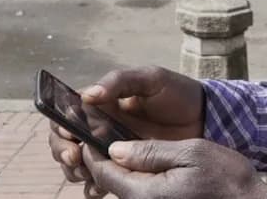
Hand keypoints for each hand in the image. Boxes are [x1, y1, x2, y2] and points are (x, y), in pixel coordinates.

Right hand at [49, 67, 205, 196]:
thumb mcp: (151, 78)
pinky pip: (101, 181)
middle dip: (63, 151)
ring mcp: (112, 149)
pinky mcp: (127, 168)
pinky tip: (99, 189)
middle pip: (66, 142)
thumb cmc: (177, 92)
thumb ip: (119, 81)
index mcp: (102, 103)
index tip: (69, 134)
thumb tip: (87, 95)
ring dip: (74, 171)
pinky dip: (93, 187)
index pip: (67, 113)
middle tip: (76, 156)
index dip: (60, 125)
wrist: (206, 118)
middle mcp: (101, 127)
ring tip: (87, 174)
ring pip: (78, 164)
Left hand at [83, 139, 266, 198]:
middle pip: (110, 181)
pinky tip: (142, 160)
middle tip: (102, 131)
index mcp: (144, 193)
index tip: (88, 129)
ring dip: (118, 167)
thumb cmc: (226, 178)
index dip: (92, 149)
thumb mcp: (190, 153)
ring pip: (124, 187)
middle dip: (103, 157)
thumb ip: (150, 152)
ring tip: (120, 140)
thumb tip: (115, 149)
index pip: (103, 171)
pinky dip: (135, 177)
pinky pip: (140, 193)